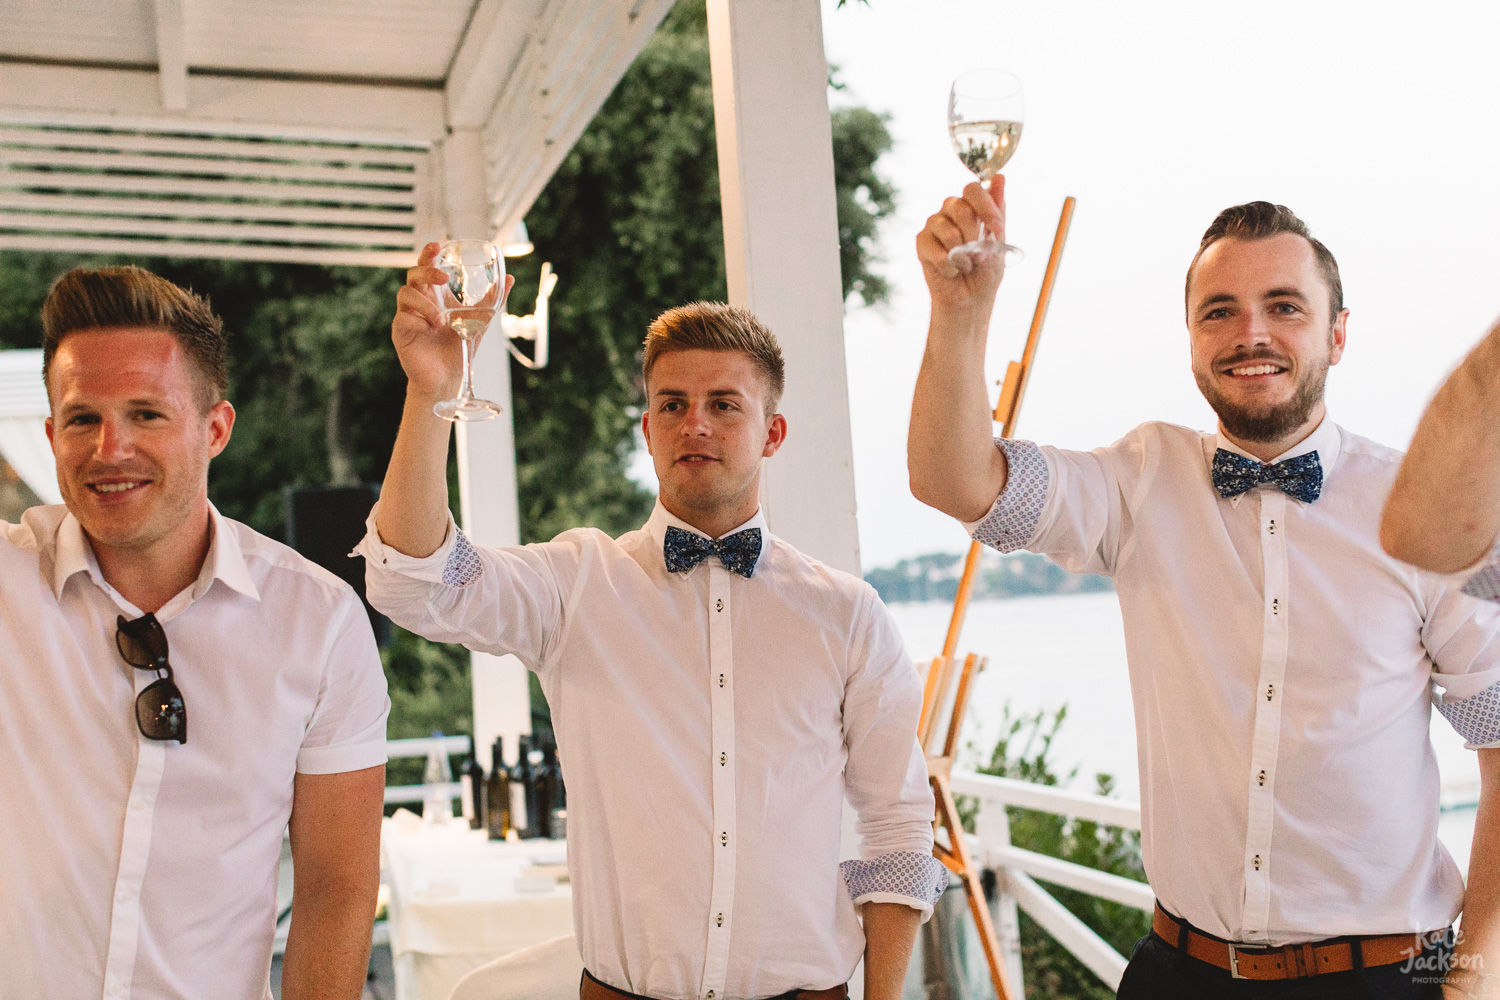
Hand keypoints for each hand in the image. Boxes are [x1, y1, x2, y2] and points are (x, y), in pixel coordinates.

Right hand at [392, 242, 515, 401]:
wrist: (449, 376)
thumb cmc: (459, 346)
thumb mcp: (479, 320)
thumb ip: (492, 300)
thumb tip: (509, 278)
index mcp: (434, 295)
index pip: (426, 267)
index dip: (428, 254)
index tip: (437, 245)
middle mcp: (419, 302)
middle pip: (413, 274)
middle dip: (426, 271)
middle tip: (443, 278)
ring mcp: (408, 316)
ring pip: (405, 294)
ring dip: (425, 303)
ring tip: (440, 320)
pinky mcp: (401, 332)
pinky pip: (402, 318)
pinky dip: (417, 320)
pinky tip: (430, 328)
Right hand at [916, 176, 1007, 322]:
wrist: (970, 300)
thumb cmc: (986, 271)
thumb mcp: (999, 240)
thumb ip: (998, 210)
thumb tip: (1000, 176)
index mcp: (972, 206)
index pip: (974, 189)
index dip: (986, 207)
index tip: (997, 229)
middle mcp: (951, 210)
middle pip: (960, 207)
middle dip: (974, 235)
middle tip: (977, 254)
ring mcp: (934, 224)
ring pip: (948, 229)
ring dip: (962, 254)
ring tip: (965, 265)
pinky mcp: (922, 242)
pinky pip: (934, 249)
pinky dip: (948, 266)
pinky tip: (952, 272)